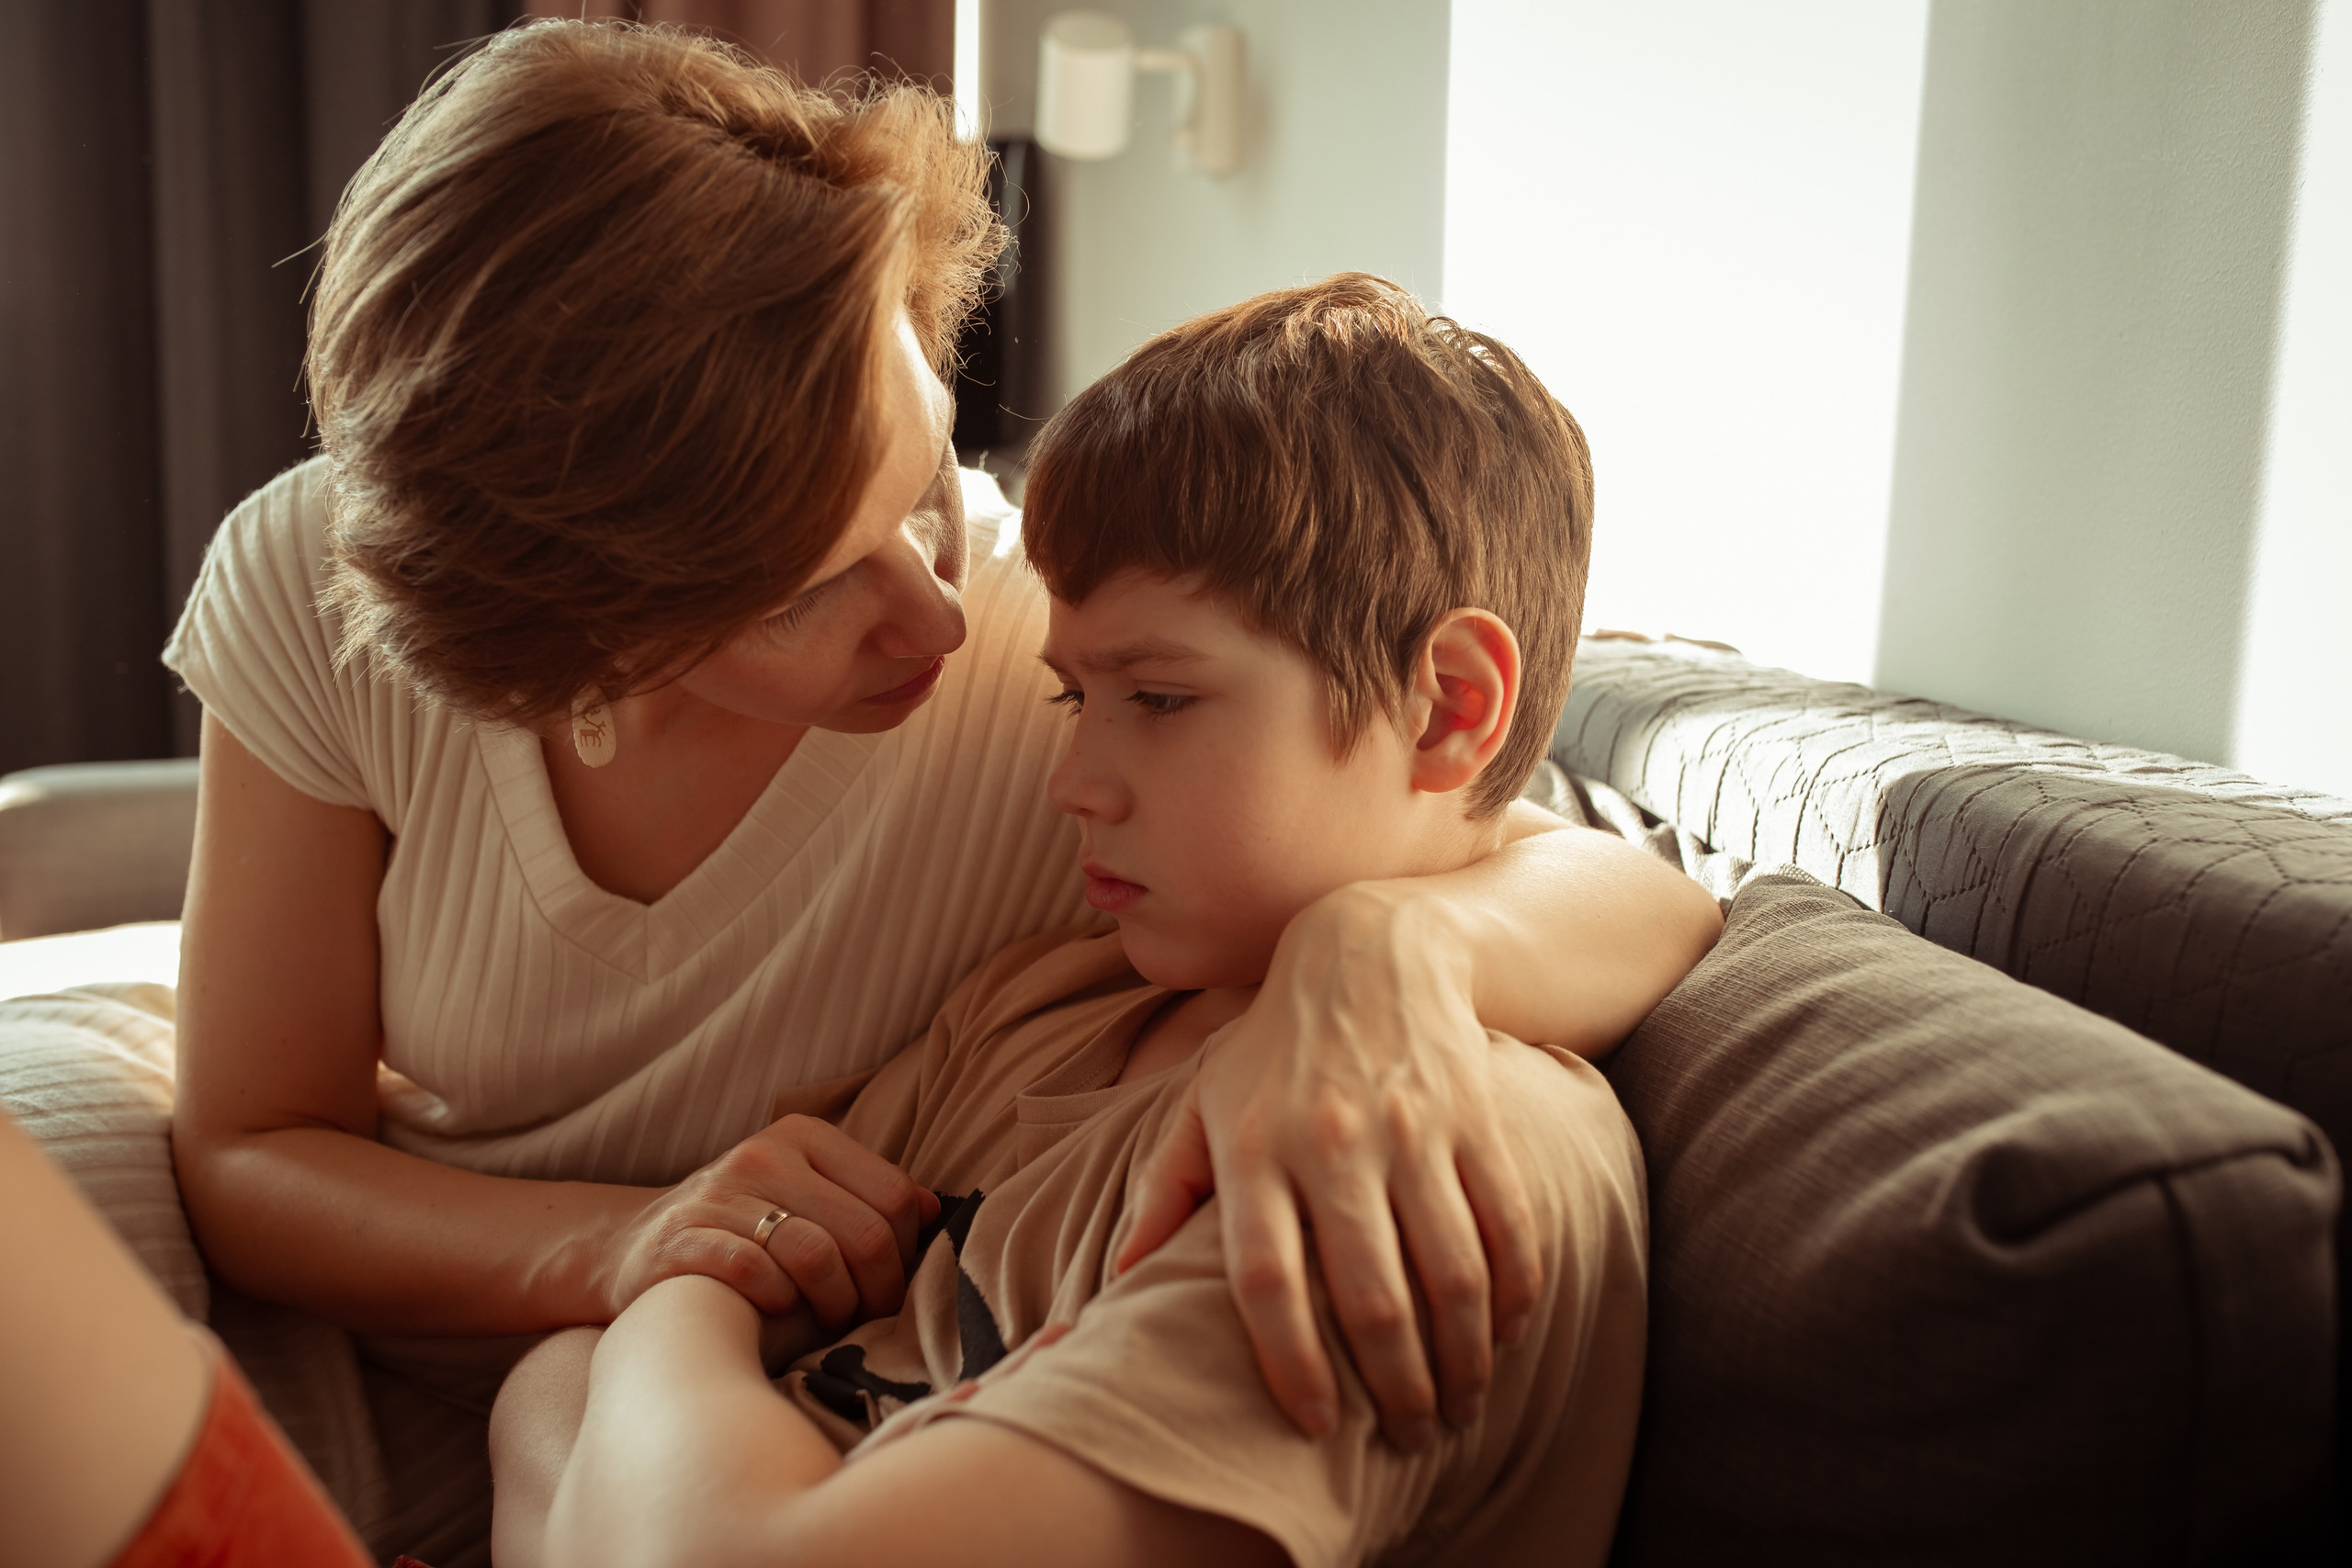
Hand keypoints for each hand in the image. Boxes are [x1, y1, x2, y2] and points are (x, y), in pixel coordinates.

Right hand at [596, 1115, 938, 1327]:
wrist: (635, 1248)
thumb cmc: (745, 1231)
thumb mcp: (807, 1195)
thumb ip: (867, 1196)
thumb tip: (931, 1209)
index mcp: (804, 1136)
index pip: (894, 1196)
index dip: (905, 1253)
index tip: (889, 1286)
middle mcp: (763, 1154)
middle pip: (864, 1233)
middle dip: (877, 1290)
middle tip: (864, 1317)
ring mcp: (719, 1195)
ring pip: (816, 1256)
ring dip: (834, 1305)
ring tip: (828, 1321)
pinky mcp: (681, 1239)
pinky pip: (756, 1273)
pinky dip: (779, 1301)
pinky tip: (778, 1309)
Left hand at [1116, 887, 1541, 1451]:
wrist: (1368, 946)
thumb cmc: (1271, 1046)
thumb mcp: (1202, 1102)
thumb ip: (1164, 1191)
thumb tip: (1120, 1280)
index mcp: (1254, 1149)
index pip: (1264, 1281)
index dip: (1290, 1364)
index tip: (1317, 1424)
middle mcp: (1332, 1142)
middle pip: (1370, 1296)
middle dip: (1397, 1388)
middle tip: (1411, 1436)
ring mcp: (1411, 1129)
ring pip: (1450, 1274)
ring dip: (1463, 1359)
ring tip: (1460, 1406)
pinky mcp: (1476, 1117)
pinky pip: (1507, 1223)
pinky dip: (1514, 1292)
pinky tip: (1504, 1335)